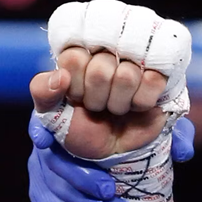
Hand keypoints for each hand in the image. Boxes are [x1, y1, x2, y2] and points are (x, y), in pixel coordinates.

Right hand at [26, 0, 193, 201]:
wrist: (120, 168)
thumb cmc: (135, 136)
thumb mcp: (156, 130)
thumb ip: (172, 134)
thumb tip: (183, 152)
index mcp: (72, 106)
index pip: (42, 98)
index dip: (40, 117)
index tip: (45, 136)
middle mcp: (49, 134)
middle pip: (52, 159)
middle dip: (82, 179)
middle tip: (111, 191)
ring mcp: (40, 166)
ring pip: (54, 192)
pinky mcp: (42, 193)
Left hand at [30, 55, 168, 160]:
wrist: (109, 151)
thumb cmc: (79, 127)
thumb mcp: (50, 113)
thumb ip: (43, 91)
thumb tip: (60, 77)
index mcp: (80, 53)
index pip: (74, 57)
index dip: (74, 85)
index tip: (76, 96)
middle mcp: (107, 51)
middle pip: (101, 68)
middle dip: (97, 98)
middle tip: (98, 105)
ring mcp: (134, 60)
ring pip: (127, 74)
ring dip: (119, 102)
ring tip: (116, 106)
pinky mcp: (158, 73)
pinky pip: (152, 81)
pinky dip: (141, 102)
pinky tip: (136, 105)